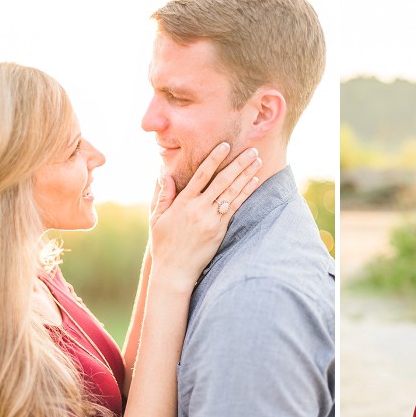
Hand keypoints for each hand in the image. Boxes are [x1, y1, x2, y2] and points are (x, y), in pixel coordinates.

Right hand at [149, 143, 261, 287]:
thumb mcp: (157, 217)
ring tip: (258, 161)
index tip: (225, 146)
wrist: (175, 270)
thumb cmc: (164, 243)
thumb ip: (163, 195)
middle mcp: (199, 209)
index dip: (214, 159)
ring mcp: (212, 220)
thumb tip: (164, 172)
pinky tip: (254, 182)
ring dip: (247, 175)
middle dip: (239, 163)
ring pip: (232, 193)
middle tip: (252, 150)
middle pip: (223, 181)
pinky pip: (235, 208)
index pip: (201, 175)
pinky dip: (245, 194)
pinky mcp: (220, 230)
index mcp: (183, 202)